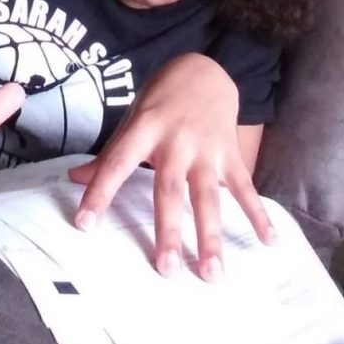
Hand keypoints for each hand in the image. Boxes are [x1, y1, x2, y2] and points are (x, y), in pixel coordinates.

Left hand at [69, 54, 273, 280]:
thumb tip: (74, 180)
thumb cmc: (161, 101)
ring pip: (208, 198)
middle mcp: (176, 142)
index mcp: (145, 130)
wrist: (205, 71)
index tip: (84, 224)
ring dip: (211, 236)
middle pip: (170, 191)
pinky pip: (245, 188)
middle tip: (167, 269)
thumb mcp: (132, 120)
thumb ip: (109, 154)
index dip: (100, 192)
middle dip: (169, 231)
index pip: (117, 163)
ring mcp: (207, 149)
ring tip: (213, 272)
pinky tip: (269, 241)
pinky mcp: (230, 154)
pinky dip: (258, 214)